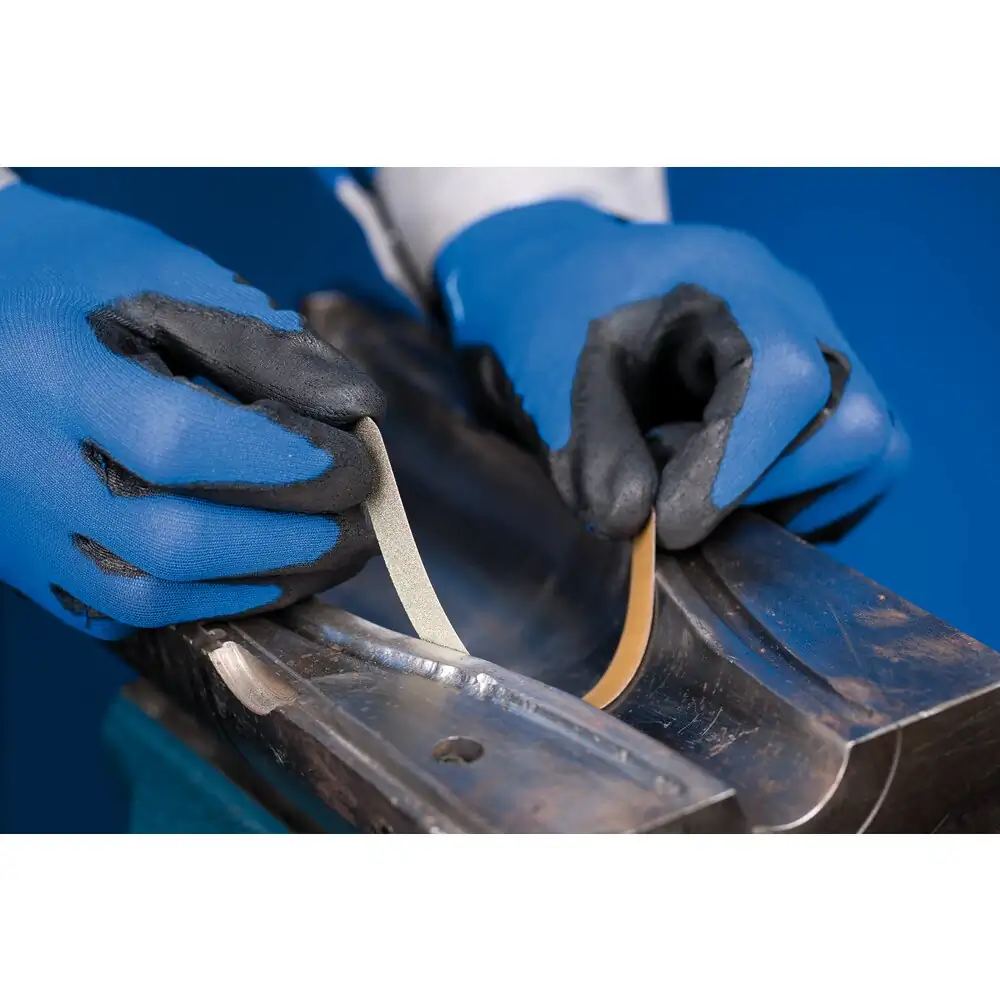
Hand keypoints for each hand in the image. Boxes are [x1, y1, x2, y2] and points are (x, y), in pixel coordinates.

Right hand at [0, 182, 383, 639]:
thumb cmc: (47, 270)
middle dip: (290, 539)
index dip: (279, 462)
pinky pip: (113, 609)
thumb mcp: (143, 265)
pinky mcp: (19, 556)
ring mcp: (16, 525)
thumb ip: (251, 332)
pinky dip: (199, 604)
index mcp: (48, 375)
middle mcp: (23, 466)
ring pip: (146, 594)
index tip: (353, 459)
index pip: (176, 441)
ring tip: (329, 556)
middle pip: (171, 538)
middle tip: (363, 519)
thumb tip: (353, 402)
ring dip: (256, 585)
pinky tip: (254, 577)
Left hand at [438, 201, 908, 548]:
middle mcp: (803, 316)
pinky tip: (718, 493)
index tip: (668, 523)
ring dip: (779, 504)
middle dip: (759, 489)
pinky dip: (789, 506)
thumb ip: (591, 446)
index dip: (733, 466)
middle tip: (674, 505)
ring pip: (869, 457)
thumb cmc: (565, 316)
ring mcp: (827, 357)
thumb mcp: (554, 370)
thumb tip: (632, 523)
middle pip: (856, 427)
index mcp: (733, 284)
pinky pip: (850, 477)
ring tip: (694, 493)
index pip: (783, 377)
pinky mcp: (829, 405)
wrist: (580, 286)